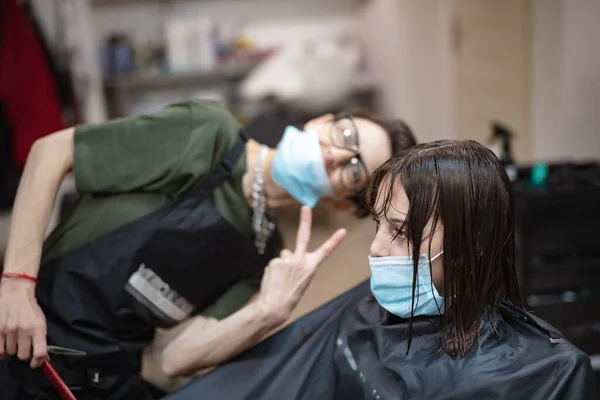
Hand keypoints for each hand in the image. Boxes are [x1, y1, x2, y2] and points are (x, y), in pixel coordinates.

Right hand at [0, 279, 46, 367]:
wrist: (16, 293)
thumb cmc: (30, 308)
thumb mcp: (41, 321)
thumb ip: (41, 338)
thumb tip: (42, 357)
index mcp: (38, 328)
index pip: (40, 352)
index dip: (38, 362)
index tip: (35, 363)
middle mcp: (24, 330)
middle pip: (23, 355)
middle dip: (24, 354)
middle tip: (23, 347)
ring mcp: (9, 330)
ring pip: (10, 353)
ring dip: (12, 350)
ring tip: (13, 341)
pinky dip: (1, 351)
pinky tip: (4, 345)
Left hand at [256, 206, 346, 325]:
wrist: (274, 307)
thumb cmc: (290, 296)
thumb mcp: (302, 280)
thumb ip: (298, 264)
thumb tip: (287, 254)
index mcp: (310, 267)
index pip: (325, 252)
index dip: (334, 241)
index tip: (342, 231)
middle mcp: (300, 261)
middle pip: (303, 237)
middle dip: (305, 220)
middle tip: (305, 207)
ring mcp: (287, 260)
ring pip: (285, 255)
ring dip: (283, 263)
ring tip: (281, 278)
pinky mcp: (275, 262)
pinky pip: (276, 262)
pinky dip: (275, 269)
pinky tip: (274, 279)